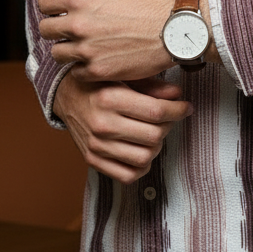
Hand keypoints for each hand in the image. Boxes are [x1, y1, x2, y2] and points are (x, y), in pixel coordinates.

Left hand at [38, 0, 173, 81]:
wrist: (174, 29)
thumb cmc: (147, 3)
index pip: (44, 3)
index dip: (51, 7)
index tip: (59, 12)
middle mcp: (79, 23)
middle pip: (45, 30)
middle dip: (56, 29)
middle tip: (71, 31)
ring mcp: (87, 49)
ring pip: (57, 53)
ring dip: (68, 50)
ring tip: (85, 47)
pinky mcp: (98, 70)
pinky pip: (75, 73)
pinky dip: (83, 68)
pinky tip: (97, 60)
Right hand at [54, 72, 191, 184]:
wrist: (67, 96)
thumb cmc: (100, 83)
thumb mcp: (124, 76)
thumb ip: (152, 86)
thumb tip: (177, 94)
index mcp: (110, 99)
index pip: (157, 111)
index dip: (179, 110)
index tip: (186, 107)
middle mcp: (102, 124)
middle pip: (154, 136)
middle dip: (169, 126)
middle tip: (169, 117)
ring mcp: (96, 146)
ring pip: (145, 157)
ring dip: (157, 146)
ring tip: (155, 133)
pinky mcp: (92, 160)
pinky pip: (127, 175)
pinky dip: (142, 166)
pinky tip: (143, 150)